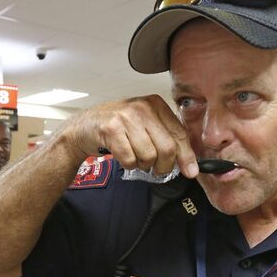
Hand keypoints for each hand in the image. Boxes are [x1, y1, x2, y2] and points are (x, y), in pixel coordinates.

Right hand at [62, 95, 198, 178]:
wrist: (85, 127)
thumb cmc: (119, 127)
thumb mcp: (146, 126)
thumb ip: (168, 141)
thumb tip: (190, 167)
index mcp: (156, 104)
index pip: (179, 134)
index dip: (186, 156)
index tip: (191, 171)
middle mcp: (142, 107)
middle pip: (167, 148)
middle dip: (164, 166)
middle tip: (156, 169)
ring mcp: (126, 117)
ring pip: (149, 156)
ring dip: (142, 164)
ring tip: (134, 156)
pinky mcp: (111, 129)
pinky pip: (130, 159)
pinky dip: (128, 164)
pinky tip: (122, 154)